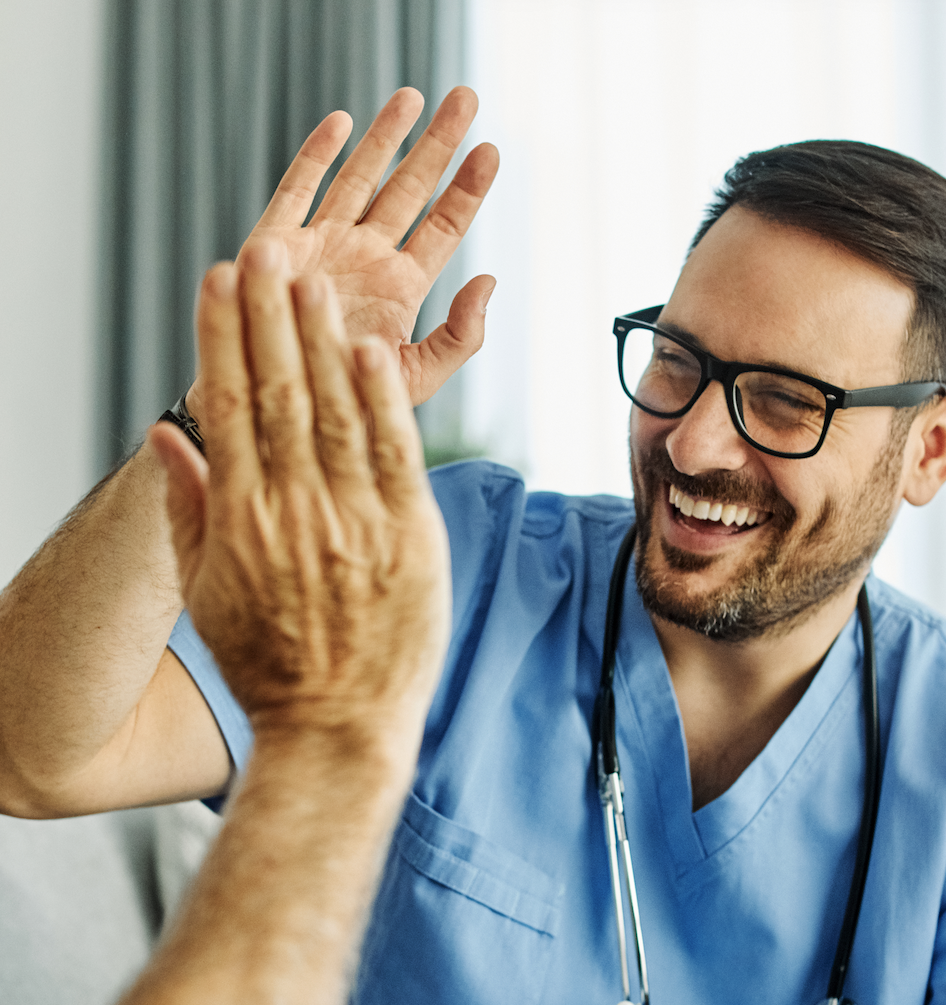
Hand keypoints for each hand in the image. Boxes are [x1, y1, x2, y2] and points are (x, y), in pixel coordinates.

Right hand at [150, 241, 450, 747]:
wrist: (337, 728)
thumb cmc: (270, 662)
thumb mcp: (207, 592)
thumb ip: (188, 510)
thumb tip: (166, 438)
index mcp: (241, 519)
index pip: (227, 409)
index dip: (222, 338)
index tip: (218, 283)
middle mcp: (294, 511)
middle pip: (279, 395)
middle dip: (271, 317)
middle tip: (265, 251)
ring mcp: (355, 522)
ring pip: (335, 414)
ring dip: (321, 341)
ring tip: (311, 278)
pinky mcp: (410, 536)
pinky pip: (395, 456)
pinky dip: (383, 401)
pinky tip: (369, 349)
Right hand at [186, 86, 497, 424]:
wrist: (274, 412)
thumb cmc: (345, 404)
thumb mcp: (415, 378)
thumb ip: (459, 336)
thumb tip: (490, 281)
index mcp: (401, 287)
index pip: (444, 226)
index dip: (468, 188)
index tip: (491, 150)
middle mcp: (365, 258)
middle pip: (410, 189)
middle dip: (438, 143)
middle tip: (467, 98)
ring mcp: (322, 245)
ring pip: (359, 178)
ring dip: (386, 137)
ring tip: (414, 96)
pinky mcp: (276, 244)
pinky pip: (297, 189)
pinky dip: (318, 155)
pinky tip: (342, 122)